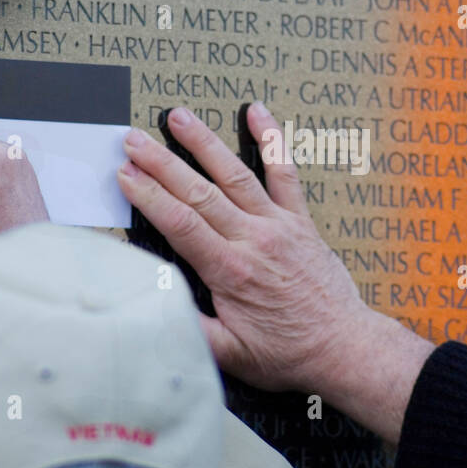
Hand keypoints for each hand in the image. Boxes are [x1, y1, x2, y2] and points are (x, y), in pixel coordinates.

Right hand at [117, 104, 433, 439]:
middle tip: (132, 139)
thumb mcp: (230, 355)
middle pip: (199, 192)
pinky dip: (272, 140)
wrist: (342, 346)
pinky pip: (285, 173)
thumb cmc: (286, 353)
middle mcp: (253, 240)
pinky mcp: (300, 220)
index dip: (149, 195)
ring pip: (235, 174)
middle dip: (161, 162)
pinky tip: (257, 112)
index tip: (124, 174)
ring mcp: (279, 225)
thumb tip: (152, 304)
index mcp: (230, 271)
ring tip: (177, 116)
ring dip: (204, 142)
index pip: (180, 223)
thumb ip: (190, 329)